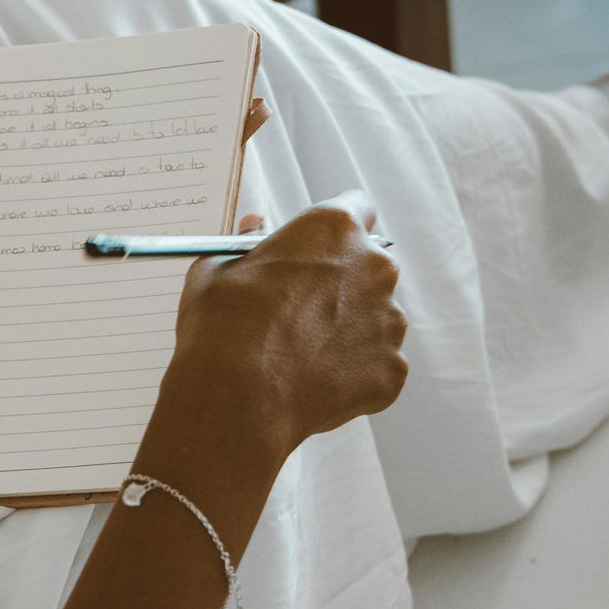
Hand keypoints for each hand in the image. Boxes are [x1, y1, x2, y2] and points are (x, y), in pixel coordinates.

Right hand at [161, 190, 407, 463]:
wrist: (236, 400)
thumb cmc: (223, 326)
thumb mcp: (217, 268)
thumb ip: (247, 243)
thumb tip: (257, 227)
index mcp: (333, 230)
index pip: (356, 207)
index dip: (334, 228)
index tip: (318, 244)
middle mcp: (374, 268)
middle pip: (368, 264)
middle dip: (341, 280)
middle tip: (299, 304)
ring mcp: (389, 322)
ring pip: (374, 316)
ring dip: (347, 326)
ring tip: (301, 350)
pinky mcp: (391, 369)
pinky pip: (375, 363)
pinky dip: (350, 369)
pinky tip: (312, 379)